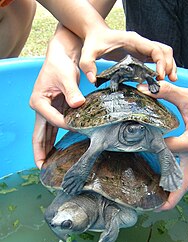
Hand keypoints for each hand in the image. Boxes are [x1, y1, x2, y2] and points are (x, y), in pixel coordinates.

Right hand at [30, 25, 84, 167]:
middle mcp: (40, 108)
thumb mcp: (66, 76)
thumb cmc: (60, 64)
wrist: (62, 57)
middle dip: (40, 152)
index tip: (79, 129)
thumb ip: (72, 91)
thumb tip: (78, 104)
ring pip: (45, 134)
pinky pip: (54, 129)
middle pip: (39, 134)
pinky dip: (55, 140)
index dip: (65, 126)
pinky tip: (57, 150)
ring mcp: (47, 111)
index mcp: (38, 101)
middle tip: (42, 168)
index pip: (53, 119)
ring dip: (47, 149)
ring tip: (49, 165)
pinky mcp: (56, 111)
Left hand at [79, 29, 176, 83]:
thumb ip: (88, 65)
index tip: (160, 76)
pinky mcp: (140, 53)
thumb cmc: (93, 42)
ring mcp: (141, 48)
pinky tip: (161, 78)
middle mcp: (140, 43)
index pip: (154, 49)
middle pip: (164, 50)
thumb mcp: (88, 54)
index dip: (160, 62)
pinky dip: (162, 66)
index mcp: (133, 40)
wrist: (95, 33)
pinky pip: (156, 58)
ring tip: (171, 80)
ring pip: (163, 53)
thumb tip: (93, 80)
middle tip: (168, 81)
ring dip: (169, 65)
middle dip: (169, 65)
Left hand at [137, 81, 187, 209]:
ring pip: (182, 183)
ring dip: (170, 195)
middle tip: (148, 206)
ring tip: (152, 204)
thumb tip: (143, 89)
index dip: (148, 149)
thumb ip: (165, 92)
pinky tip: (159, 186)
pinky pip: (183, 176)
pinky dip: (173, 185)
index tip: (133, 148)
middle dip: (166, 198)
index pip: (164, 151)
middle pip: (180, 185)